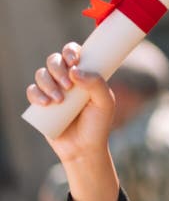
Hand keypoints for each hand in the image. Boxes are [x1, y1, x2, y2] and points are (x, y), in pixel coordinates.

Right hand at [26, 42, 115, 163]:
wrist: (83, 148)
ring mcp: (53, 90)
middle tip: (68, 86)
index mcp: (84, 74)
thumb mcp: (105, 103)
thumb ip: (96, 84)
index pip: (74, 53)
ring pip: (42, 74)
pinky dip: (36, 94)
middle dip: (58, 69)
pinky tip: (46, 103)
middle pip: (55, 60)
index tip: (74, 61)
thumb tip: (75, 70)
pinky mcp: (41, 103)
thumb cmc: (98, 124)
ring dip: (48, 83)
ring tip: (59, 100)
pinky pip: (32, 91)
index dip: (70, 51)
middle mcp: (68, 79)